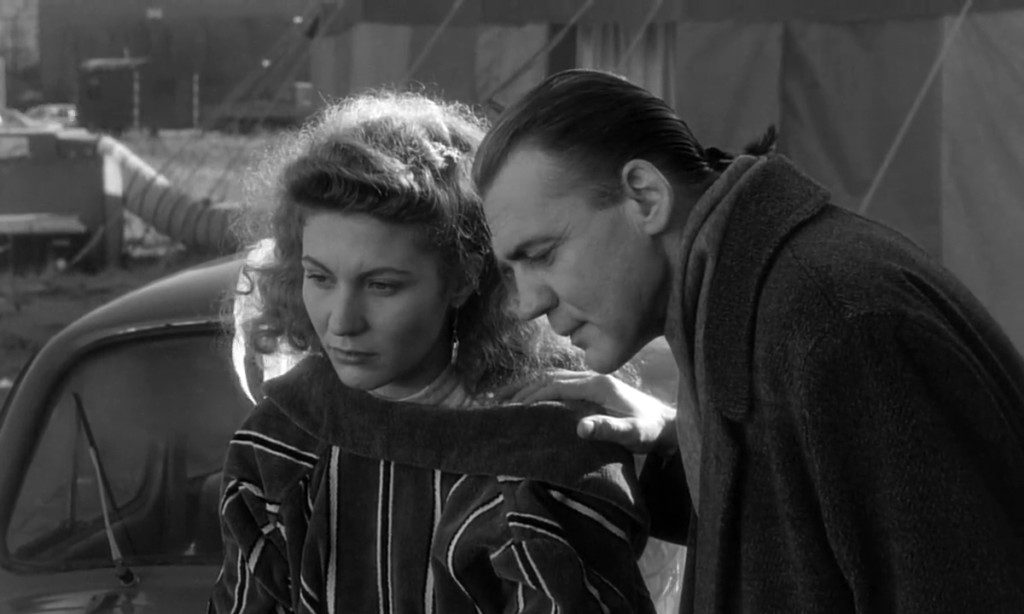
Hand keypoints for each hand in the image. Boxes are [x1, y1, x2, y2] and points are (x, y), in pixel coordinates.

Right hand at [496, 370, 678, 454]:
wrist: (665, 423)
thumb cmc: (649, 430)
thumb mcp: (633, 434)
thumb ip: (609, 429)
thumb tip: (579, 428)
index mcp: (597, 385)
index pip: (557, 386)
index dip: (533, 397)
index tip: (513, 411)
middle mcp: (591, 378)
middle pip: (548, 378)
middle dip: (522, 390)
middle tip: (497, 404)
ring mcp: (590, 381)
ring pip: (550, 378)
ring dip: (526, 387)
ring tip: (501, 399)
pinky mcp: (589, 388)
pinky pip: (557, 384)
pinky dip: (537, 388)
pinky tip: (525, 397)